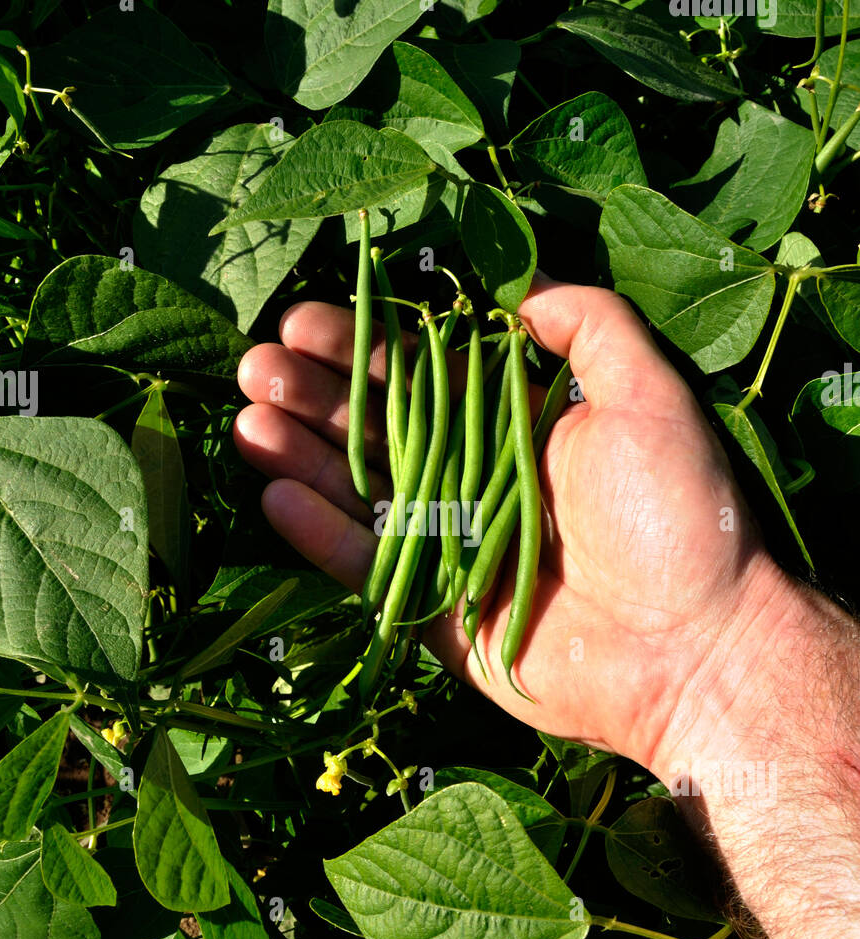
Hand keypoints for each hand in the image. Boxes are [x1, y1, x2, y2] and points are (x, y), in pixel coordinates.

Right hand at [233, 273, 790, 772]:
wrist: (693, 647)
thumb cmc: (678, 516)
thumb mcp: (650, 396)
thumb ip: (593, 327)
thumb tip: (523, 291)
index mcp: (518, 428)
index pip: (423, 374)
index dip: (364, 346)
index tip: (305, 317)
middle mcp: (477, 480)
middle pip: (378, 428)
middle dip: (315, 393)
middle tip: (255, 363)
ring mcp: (451, 546)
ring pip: (360, 491)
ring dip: (300, 454)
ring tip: (245, 418)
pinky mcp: (434, 608)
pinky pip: (367, 566)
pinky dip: (319, 534)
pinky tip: (272, 492)